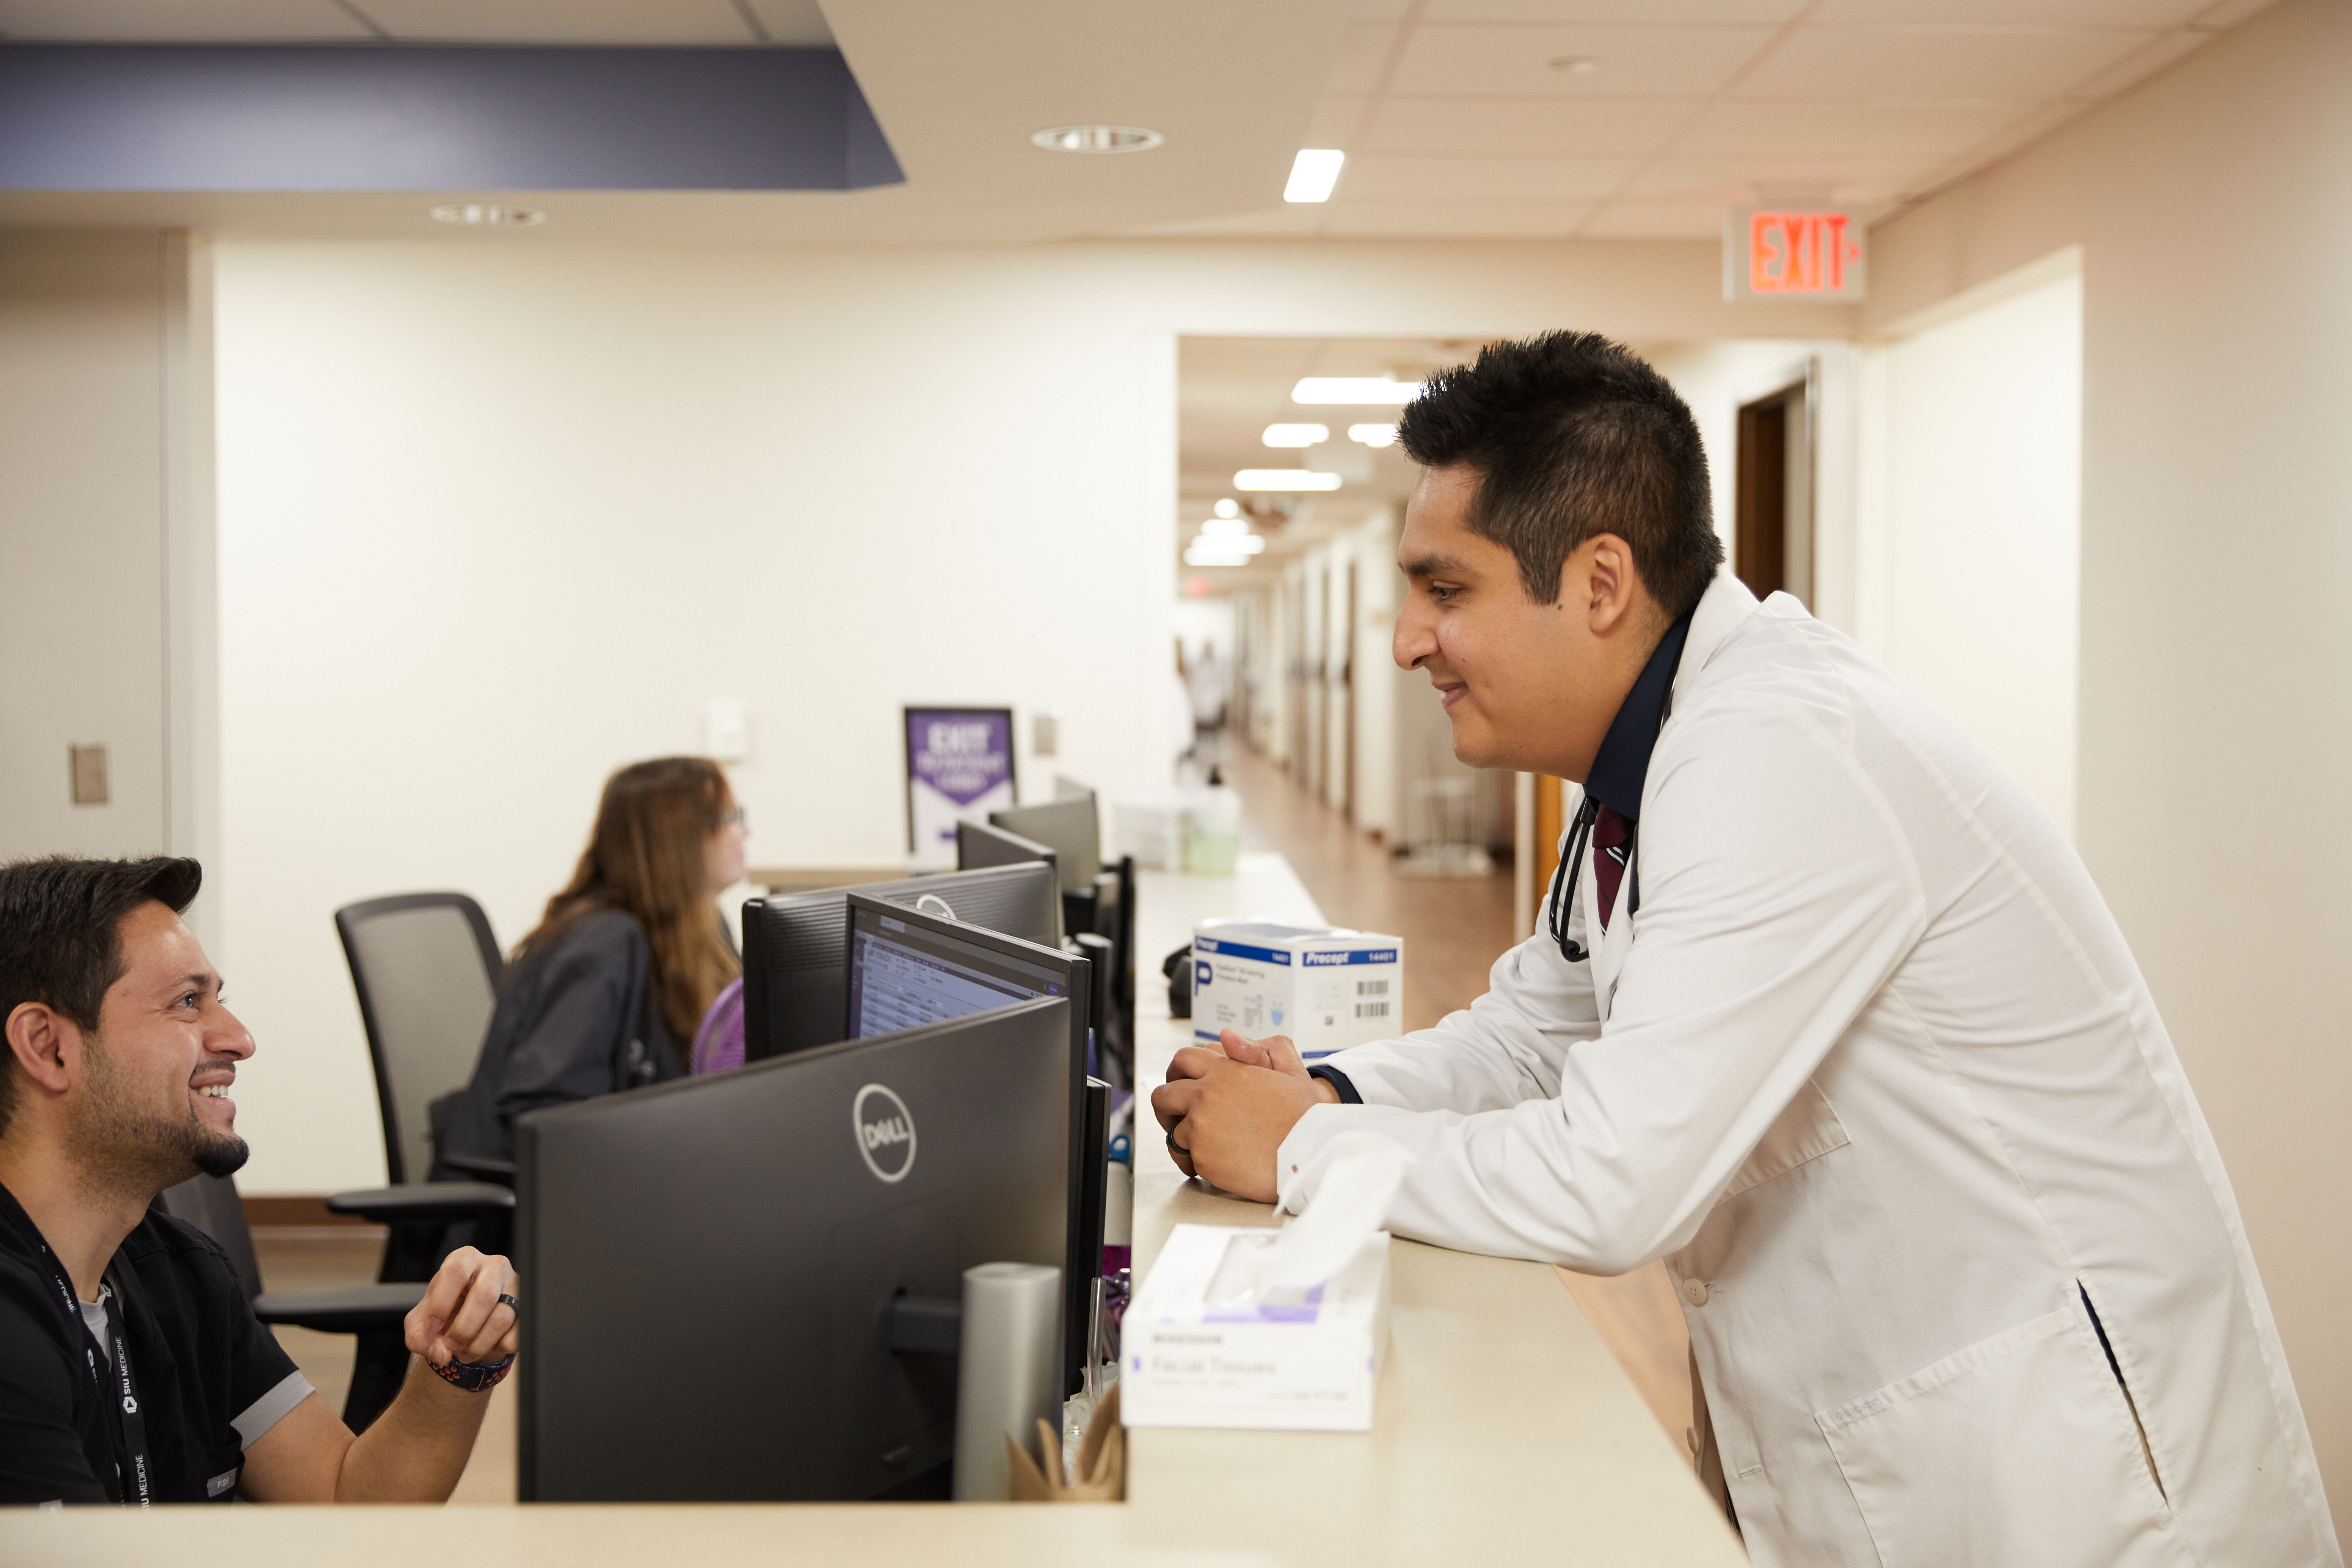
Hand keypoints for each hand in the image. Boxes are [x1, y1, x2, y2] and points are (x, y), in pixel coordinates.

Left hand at [407, 1247, 517, 1369]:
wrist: (465, 1323)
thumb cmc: (444, 1314)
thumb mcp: (420, 1323)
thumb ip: (421, 1338)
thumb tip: (442, 1353)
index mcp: (464, 1260)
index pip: (455, 1272)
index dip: (441, 1304)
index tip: (431, 1328)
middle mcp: (493, 1267)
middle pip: (484, 1295)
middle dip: (463, 1329)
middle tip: (450, 1346)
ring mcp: (514, 1286)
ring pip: (502, 1317)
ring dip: (478, 1344)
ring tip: (464, 1352)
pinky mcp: (526, 1308)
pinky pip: (516, 1333)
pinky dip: (496, 1347)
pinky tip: (484, 1346)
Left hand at [1150, 1029, 1336, 1201]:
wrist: (1311, 1153)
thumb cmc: (1305, 1117)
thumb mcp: (1291, 1070)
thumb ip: (1260, 1048)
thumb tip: (1227, 1036)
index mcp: (1226, 1070)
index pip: (1182, 1060)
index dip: (1178, 1072)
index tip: (1182, 1083)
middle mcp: (1206, 1095)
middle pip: (1163, 1095)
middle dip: (1167, 1105)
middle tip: (1178, 1115)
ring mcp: (1200, 1127)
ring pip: (1171, 1130)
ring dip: (1181, 1136)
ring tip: (1198, 1143)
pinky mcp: (1202, 1157)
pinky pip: (1183, 1157)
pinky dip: (1192, 1160)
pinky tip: (1212, 1161)